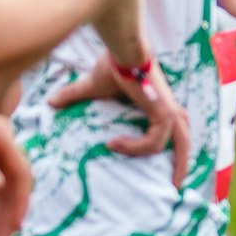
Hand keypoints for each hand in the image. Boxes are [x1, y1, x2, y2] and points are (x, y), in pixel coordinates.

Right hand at [49, 55, 193, 187]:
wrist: (121, 50)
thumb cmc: (112, 63)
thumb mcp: (92, 86)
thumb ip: (74, 95)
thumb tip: (50, 102)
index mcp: (160, 104)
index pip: (175, 129)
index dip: (172, 146)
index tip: (161, 165)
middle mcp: (169, 108)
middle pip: (185, 139)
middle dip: (183, 163)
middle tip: (177, 185)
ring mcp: (169, 110)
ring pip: (179, 144)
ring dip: (177, 165)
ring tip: (169, 183)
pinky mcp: (163, 112)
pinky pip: (153, 142)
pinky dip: (135, 147)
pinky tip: (114, 143)